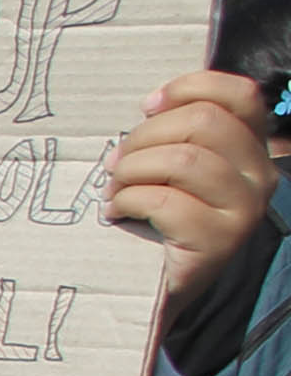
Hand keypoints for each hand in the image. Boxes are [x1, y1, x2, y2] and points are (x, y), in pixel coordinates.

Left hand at [111, 68, 279, 309]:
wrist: (156, 287)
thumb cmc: (157, 217)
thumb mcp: (173, 165)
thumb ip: (178, 131)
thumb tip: (153, 104)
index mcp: (253, 147)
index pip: (240, 94)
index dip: (189, 88)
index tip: (147, 106)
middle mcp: (260, 175)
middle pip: (203, 122)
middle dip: (145, 135)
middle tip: (117, 162)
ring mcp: (245, 210)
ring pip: (184, 159)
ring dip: (133, 169)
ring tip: (115, 188)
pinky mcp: (220, 241)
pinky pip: (167, 202)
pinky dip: (129, 201)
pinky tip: (116, 211)